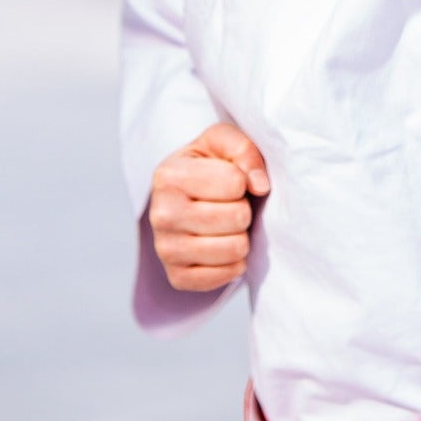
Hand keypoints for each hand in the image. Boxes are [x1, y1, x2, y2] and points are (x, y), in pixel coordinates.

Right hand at [148, 122, 268, 293]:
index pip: (234, 182)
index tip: (229, 180)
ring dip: (240, 236)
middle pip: (237, 217)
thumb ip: (244, 150)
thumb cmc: (210, 166)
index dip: (242, 181)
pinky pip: (222, 277)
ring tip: (226, 225)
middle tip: (229, 205)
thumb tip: (260, 185)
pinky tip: (222, 246)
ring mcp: (165, 249)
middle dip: (243, 209)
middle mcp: (160, 214)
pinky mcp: (176, 277)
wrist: (186, 199)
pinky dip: (233, 263)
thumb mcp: (223, 143)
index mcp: (168, 175)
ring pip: (233, 249)